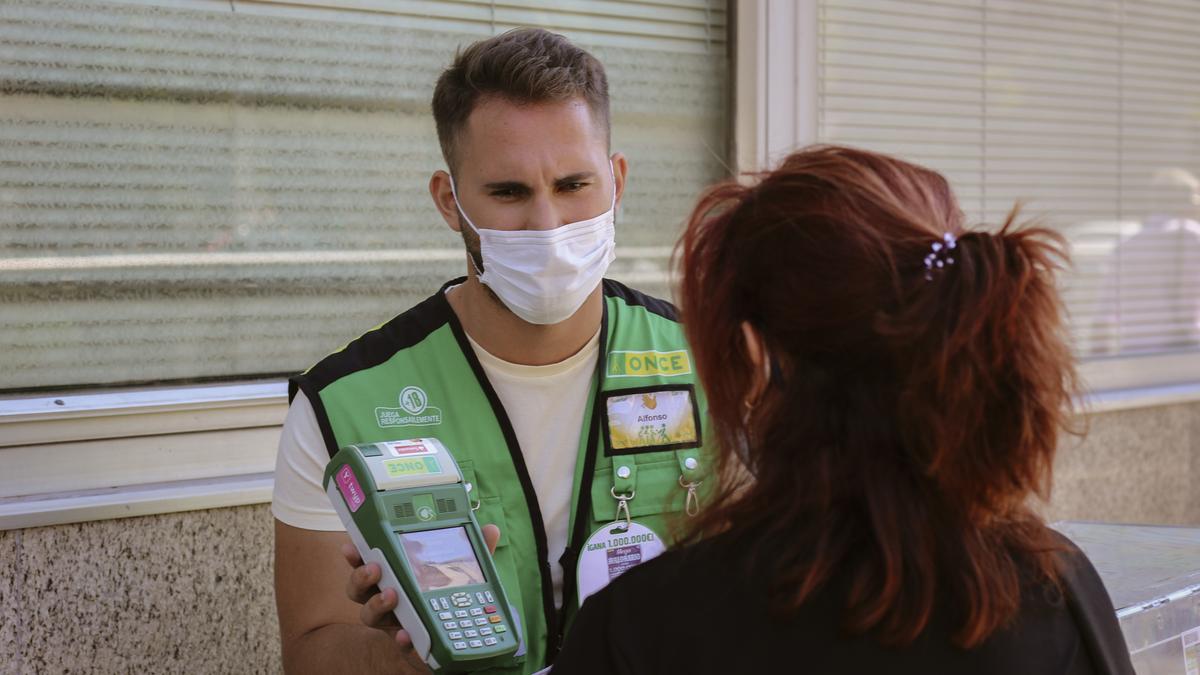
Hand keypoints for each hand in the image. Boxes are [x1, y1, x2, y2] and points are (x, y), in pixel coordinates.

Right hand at [342, 524, 502, 646]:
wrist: (453, 641)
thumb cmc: (447, 598)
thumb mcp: (462, 572)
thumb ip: (473, 553)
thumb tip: (491, 530)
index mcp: (394, 575)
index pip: (369, 560)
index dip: (355, 553)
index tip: (351, 544)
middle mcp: (386, 598)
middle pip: (359, 588)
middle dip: (361, 577)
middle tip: (374, 568)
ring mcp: (393, 621)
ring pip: (369, 616)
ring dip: (377, 605)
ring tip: (392, 596)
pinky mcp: (407, 642)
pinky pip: (398, 641)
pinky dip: (401, 638)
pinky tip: (406, 634)